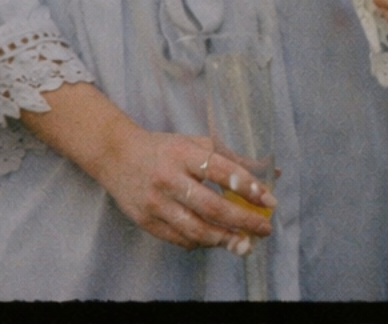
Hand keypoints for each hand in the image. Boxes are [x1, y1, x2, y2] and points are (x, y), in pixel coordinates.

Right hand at [94, 127, 274, 253]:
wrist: (116, 156)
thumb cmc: (165, 149)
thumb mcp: (197, 144)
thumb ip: (233, 159)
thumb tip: (271, 174)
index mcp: (184, 154)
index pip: (222, 171)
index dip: (248, 187)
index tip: (270, 200)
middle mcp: (168, 179)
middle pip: (211, 207)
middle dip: (243, 221)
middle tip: (265, 229)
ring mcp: (155, 203)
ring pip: (195, 229)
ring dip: (225, 239)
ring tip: (245, 243)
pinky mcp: (145, 221)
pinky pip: (179, 239)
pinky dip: (202, 242)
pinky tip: (217, 240)